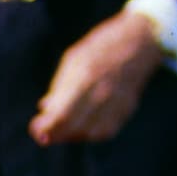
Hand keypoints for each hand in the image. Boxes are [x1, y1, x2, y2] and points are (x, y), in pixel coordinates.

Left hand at [29, 10, 163, 146]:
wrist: (140, 41)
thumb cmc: (102, 47)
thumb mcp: (74, 59)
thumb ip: (60, 86)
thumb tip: (45, 109)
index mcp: (85, 76)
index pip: (61, 116)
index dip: (45, 127)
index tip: (36, 127)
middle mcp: (103, 93)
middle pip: (73, 127)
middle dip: (54, 133)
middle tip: (43, 132)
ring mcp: (118, 102)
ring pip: (91, 133)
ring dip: (73, 134)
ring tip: (63, 127)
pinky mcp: (128, 108)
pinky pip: (106, 130)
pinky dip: (91, 132)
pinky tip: (82, 124)